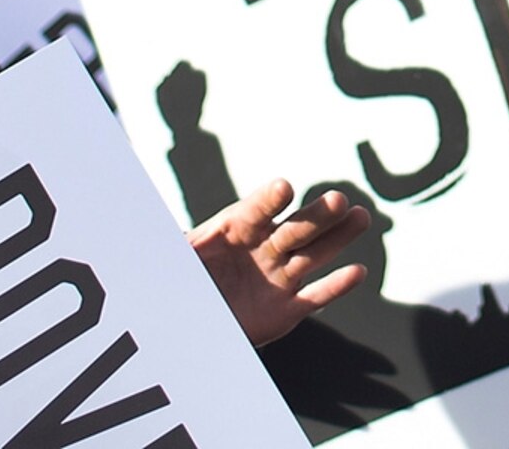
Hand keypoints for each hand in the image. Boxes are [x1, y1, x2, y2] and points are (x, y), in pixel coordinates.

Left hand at [190, 178, 375, 345]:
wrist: (194, 321)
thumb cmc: (181, 281)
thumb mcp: (172, 259)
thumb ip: (174, 243)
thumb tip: (147, 220)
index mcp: (235, 229)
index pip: (255, 210)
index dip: (268, 201)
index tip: (283, 188)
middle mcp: (263, 248)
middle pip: (294, 228)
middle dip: (316, 216)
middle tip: (338, 200)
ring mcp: (278, 277)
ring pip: (313, 254)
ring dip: (338, 238)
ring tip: (360, 217)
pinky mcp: (287, 308)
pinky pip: (315, 296)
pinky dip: (336, 286)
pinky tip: (358, 272)